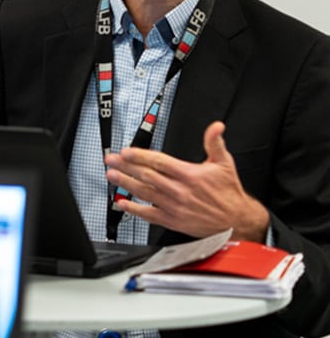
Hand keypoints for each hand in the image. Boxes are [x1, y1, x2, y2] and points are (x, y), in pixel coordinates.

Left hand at [104, 121, 269, 240]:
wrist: (237, 222)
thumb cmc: (229, 193)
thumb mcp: (225, 163)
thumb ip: (215, 142)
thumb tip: (216, 126)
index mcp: (189, 175)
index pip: (159, 162)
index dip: (140, 156)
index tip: (126, 152)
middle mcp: (179, 191)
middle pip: (147, 176)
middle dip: (126, 167)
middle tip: (111, 160)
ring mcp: (175, 207)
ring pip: (145, 193)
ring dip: (126, 184)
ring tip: (112, 176)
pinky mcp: (174, 221)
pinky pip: (150, 215)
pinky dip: (135, 210)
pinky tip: (123, 204)